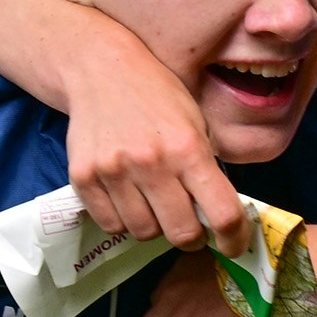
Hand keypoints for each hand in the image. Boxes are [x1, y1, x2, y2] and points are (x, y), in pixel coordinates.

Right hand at [62, 46, 250, 255]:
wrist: (101, 71)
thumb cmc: (158, 97)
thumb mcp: (197, 123)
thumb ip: (206, 169)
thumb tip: (220, 217)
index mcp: (188, 148)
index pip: (222, 213)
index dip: (233, 239)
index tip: (233, 246)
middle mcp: (151, 163)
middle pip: (182, 233)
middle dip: (193, 236)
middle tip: (192, 225)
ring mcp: (113, 172)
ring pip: (145, 232)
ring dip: (156, 226)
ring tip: (156, 202)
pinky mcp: (83, 178)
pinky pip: (111, 224)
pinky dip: (125, 220)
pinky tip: (130, 198)